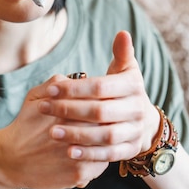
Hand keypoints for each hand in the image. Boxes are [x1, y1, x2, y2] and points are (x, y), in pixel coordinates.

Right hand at [0, 76, 108, 188]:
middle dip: (108, 122)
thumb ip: (57, 83)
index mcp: (68, 112)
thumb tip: (81, 78)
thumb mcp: (35, 96)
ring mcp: (79, 156)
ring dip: (107, 142)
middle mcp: (76, 134)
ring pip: (108, 146)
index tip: (100, 105)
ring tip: (99, 139)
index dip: (103, 103)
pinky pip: (101, 165)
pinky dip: (99, 159)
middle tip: (104, 122)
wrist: (10, 159)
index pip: (100, 103)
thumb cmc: (25, 126)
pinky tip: (90, 154)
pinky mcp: (78, 174)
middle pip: (107, 124)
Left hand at [38, 31, 159, 162]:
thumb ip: (121, 53)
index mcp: (133, 85)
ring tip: (52, 132)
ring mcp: (135, 131)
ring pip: (104, 135)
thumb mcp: (124, 71)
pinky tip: (68, 151)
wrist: (144, 121)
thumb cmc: (123, 91)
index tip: (50, 89)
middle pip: (100, 111)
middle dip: (69, 110)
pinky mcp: (131, 149)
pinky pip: (109, 154)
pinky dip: (89, 154)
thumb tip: (122, 33)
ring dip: (76, 134)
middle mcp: (138, 109)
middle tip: (44, 109)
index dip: (74, 88)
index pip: (100, 87)